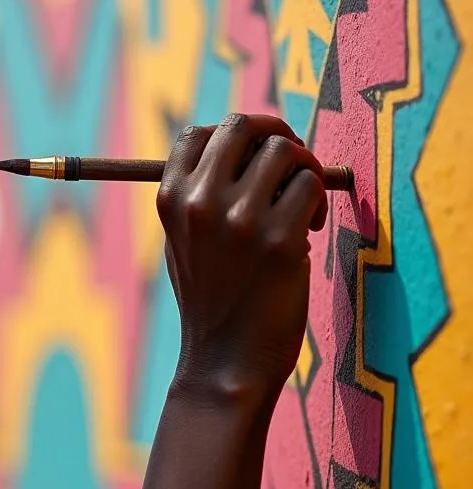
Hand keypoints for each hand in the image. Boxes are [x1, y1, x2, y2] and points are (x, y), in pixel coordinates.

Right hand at [156, 113, 327, 400]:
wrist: (224, 363)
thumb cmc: (209, 300)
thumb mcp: (182, 241)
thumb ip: (200, 194)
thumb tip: (246, 148)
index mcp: (170, 199)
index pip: (198, 132)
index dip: (234, 136)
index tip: (253, 155)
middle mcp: (200, 202)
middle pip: (244, 126)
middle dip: (276, 135)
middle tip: (292, 163)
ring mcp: (240, 219)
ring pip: (286, 152)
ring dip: (303, 171)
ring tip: (301, 207)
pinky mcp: (280, 240)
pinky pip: (312, 187)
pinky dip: (317, 202)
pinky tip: (309, 231)